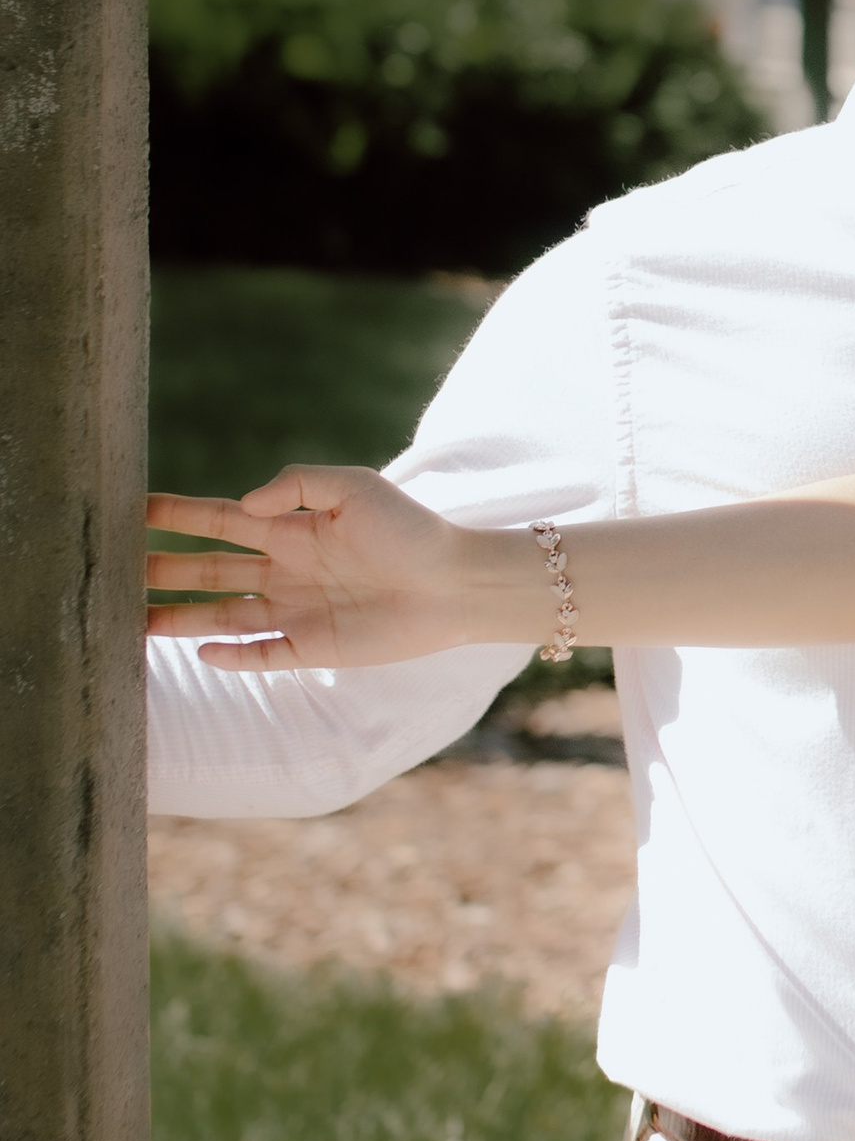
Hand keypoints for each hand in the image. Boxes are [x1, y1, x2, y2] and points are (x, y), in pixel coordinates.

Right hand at [145, 469, 536, 669]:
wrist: (457, 583)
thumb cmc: (412, 529)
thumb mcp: (355, 487)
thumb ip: (298, 484)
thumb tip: (243, 504)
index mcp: (293, 528)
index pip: (221, 520)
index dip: (177, 516)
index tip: (132, 510)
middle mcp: (287, 570)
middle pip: (209, 570)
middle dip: (162, 570)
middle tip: (111, 571)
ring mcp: (297, 610)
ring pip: (222, 615)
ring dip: (180, 617)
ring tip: (132, 619)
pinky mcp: (314, 647)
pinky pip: (260, 655)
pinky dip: (229, 656)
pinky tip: (197, 651)